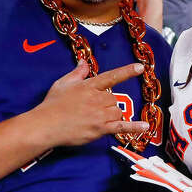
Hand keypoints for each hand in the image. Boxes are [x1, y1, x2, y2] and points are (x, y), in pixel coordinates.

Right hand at [32, 61, 147, 146]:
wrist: (45, 125)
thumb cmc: (52, 104)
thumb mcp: (63, 84)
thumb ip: (77, 73)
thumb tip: (83, 62)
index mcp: (89, 86)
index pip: (111, 76)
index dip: (126, 71)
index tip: (140, 67)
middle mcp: (97, 98)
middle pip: (114, 99)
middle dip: (107, 104)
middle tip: (90, 110)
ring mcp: (100, 114)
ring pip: (118, 112)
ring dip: (111, 115)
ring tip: (93, 119)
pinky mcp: (100, 128)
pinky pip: (122, 127)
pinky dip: (134, 127)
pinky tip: (145, 127)